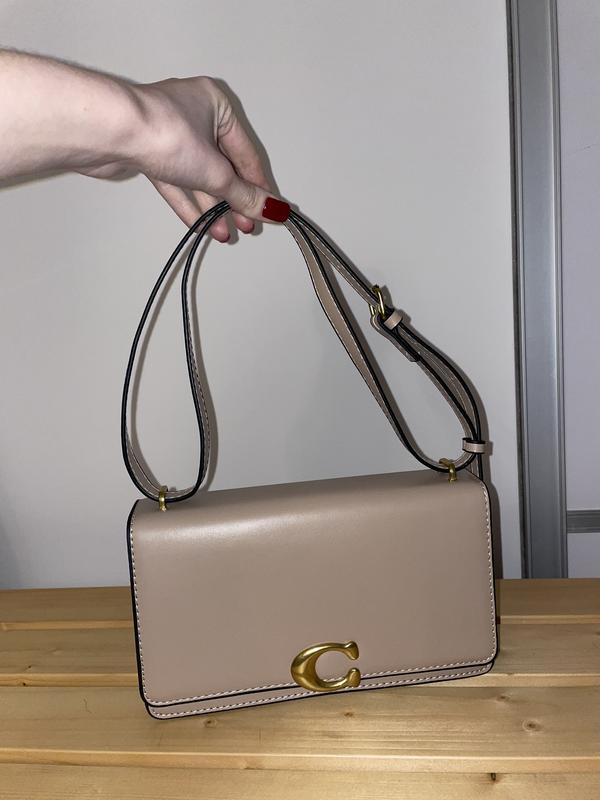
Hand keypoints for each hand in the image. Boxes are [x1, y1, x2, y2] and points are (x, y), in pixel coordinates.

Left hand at [79, 76, 289, 241]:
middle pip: (222, 165)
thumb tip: (274, 211)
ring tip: (226, 234)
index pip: (246, 153)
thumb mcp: (215, 172)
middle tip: (246, 228)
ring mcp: (168, 133)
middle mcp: (193, 113)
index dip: (259, 187)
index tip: (270, 213)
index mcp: (215, 103)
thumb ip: (244, 195)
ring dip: (212, 207)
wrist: (109, 132)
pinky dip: (189, 203)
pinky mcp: (147, 152)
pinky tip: (203, 226)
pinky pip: (176, 181)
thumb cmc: (167, 136)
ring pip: (198, 176)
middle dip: (234, 201)